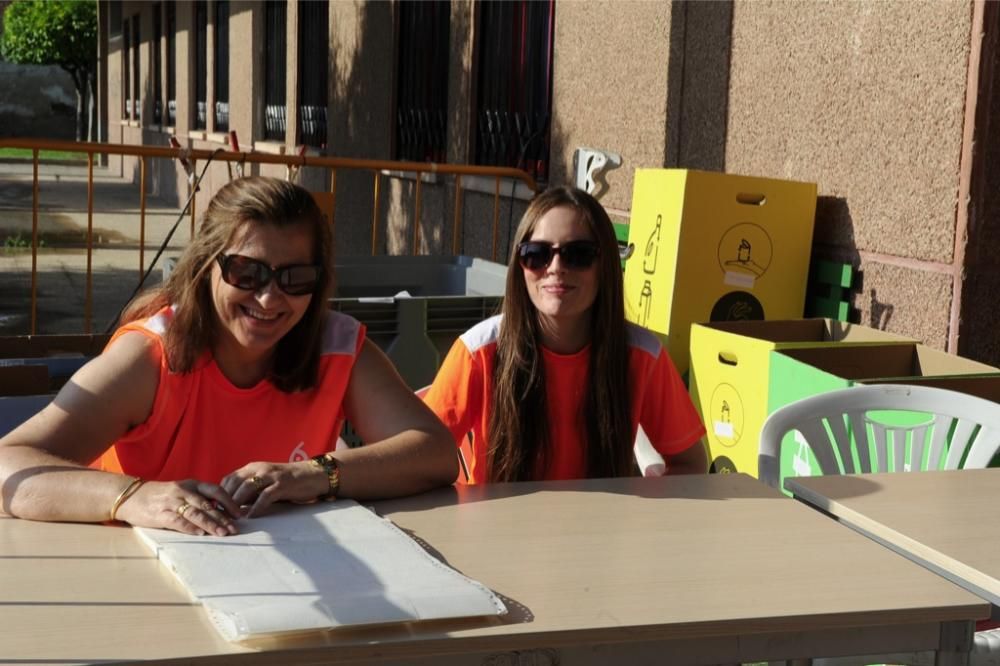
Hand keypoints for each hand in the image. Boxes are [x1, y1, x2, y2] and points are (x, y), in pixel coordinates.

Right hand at [115, 479, 240, 535]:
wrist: (130, 496)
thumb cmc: (160, 496)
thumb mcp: (182, 491)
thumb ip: (199, 498)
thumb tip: (221, 511)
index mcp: (192, 484)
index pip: (216, 491)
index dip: (230, 502)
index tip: (240, 514)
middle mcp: (183, 490)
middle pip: (207, 505)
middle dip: (223, 518)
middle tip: (235, 529)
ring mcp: (171, 501)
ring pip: (195, 513)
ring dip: (210, 524)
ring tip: (222, 533)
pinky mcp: (159, 513)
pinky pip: (177, 521)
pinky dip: (190, 528)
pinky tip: (199, 534)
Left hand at [220, 461, 327, 516]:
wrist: (312, 475)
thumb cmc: (287, 482)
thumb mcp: (265, 483)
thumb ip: (250, 492)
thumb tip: (232, 507)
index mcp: (252, 468)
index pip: (229, 479)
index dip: (220, 494)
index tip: (216, 508)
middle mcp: (259, 469)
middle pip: (235, 483)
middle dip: (226, 500)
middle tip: (221, 516)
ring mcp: (271, 475)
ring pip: (247, 488)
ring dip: (238, 504)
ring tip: (233, 518)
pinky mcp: (282, 484)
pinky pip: (265, 496)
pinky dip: (256, 507)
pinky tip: (251, 516)